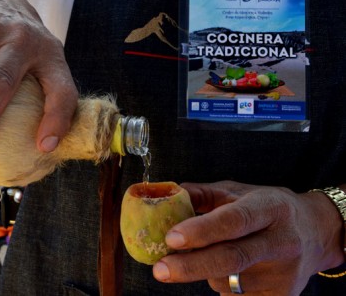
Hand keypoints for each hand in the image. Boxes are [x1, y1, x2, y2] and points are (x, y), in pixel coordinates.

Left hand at [151, 181, 344, 294]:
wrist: (316, 232)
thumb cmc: (266, 208)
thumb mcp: (238, 192)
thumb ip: (201, 194)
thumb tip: (166, 197)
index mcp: (270, 208)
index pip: (235, 221)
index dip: (202, 230)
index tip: (172, 238)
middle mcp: (282, 241)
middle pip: (232, 258)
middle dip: (191, 266)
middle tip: (161, 269)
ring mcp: (284, 273)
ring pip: (227, 280)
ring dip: (205, 271)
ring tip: (214, 254)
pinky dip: (221, 285)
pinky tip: (228, 271)